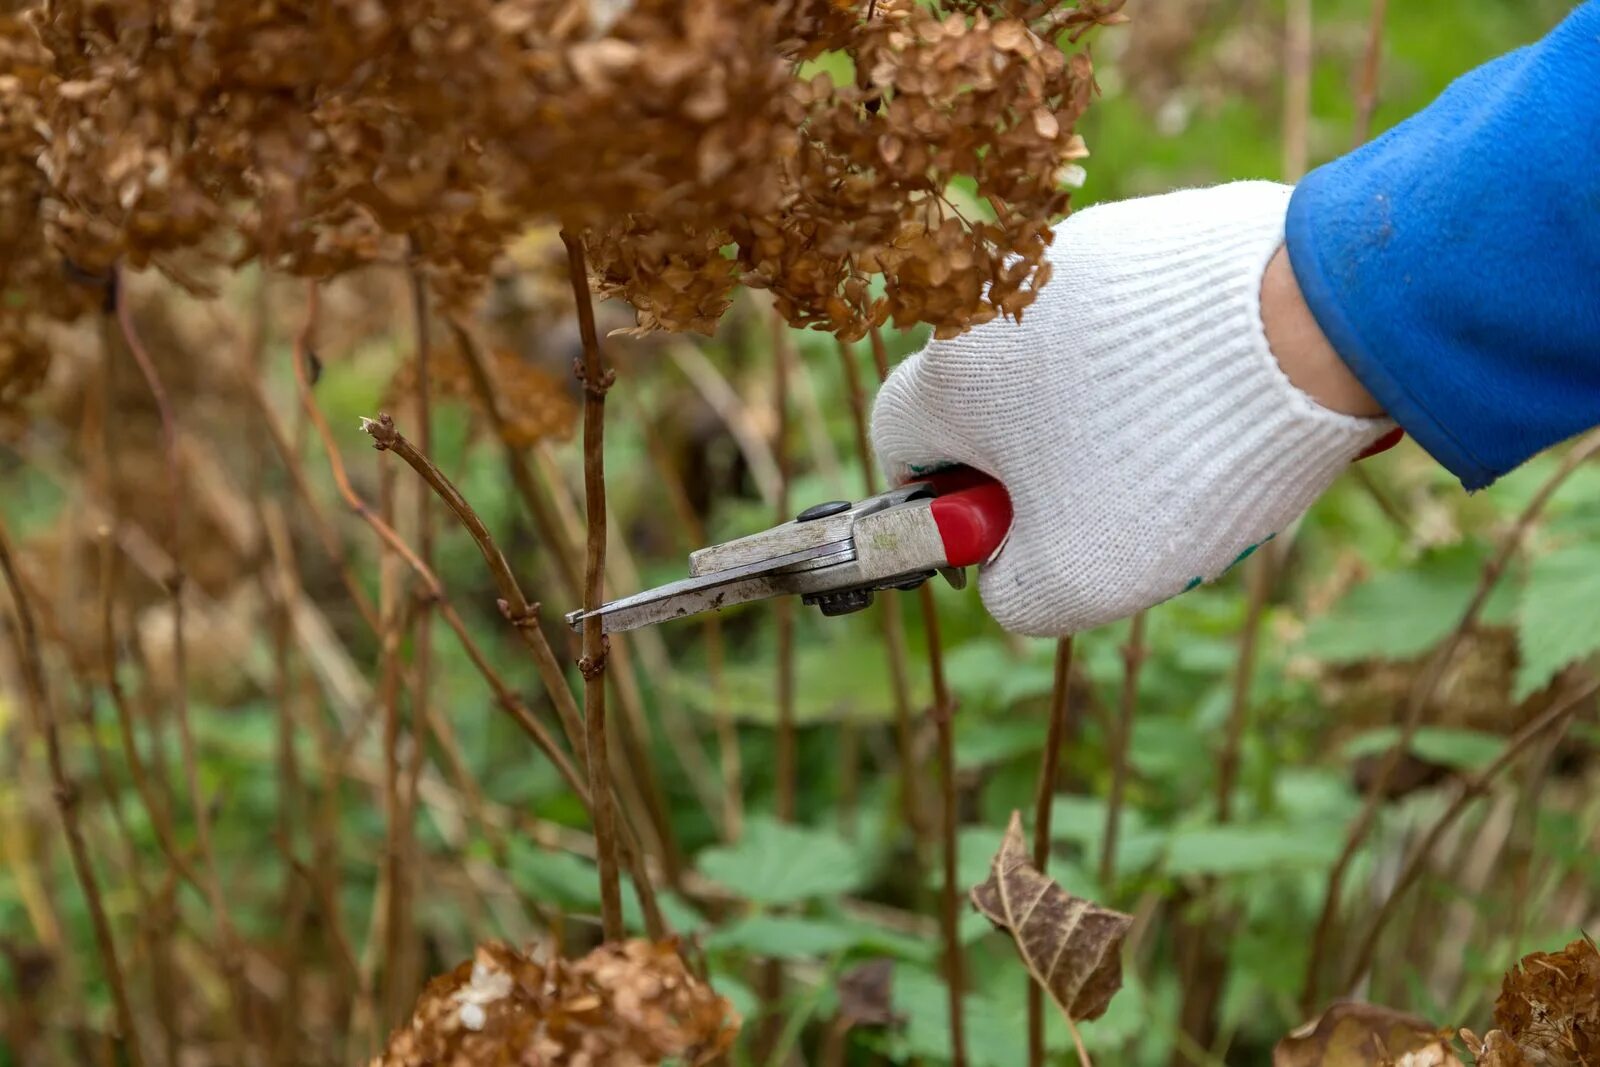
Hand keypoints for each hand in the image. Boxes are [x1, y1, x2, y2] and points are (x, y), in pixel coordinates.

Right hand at [870, 181, 1395, 635]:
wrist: (1317, 321)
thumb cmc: (1172, 458)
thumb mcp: (1075, 577)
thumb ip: (1011, 592)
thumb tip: (1009, 570)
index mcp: (950, 373)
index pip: (901, 448)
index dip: (948, 509)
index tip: (1012, 536)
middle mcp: (996, 295)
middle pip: (995, 409)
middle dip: (1047, 470)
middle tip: (1122, 511)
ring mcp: (1081, 250)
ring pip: (1071, 365)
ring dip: (1112, 420)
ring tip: (1194, 453)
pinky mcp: (1156, 228)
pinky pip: (1138, 320)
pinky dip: (1169, 366)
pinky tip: (1229, 398)